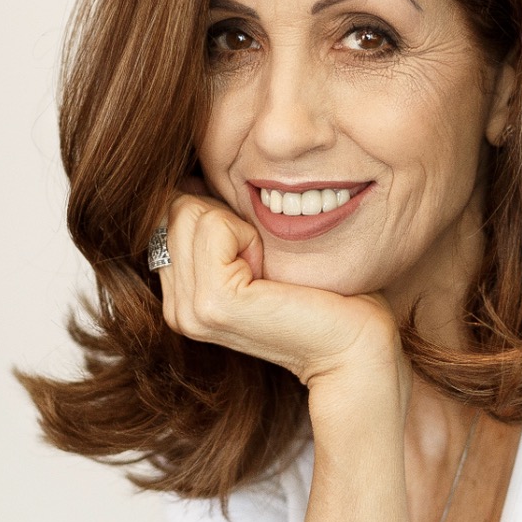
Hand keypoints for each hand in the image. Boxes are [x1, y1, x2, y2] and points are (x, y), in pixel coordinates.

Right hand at [156, 179, 403, 398]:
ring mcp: (190, 310)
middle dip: (225, 217)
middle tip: (264, 263)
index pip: (169, 213)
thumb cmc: (319, 291)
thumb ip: (214, 224)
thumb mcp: (254, 251)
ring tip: (267, 270)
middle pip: (175, 208)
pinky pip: (213, 225)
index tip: (255, 253)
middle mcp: (178, 310)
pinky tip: (269, 273)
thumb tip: (188, 179)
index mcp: (182, 299)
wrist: (352, 342)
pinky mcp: (213, 302)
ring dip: (238, 226)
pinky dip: (248, 234)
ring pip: (189, 211)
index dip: (217, 215)